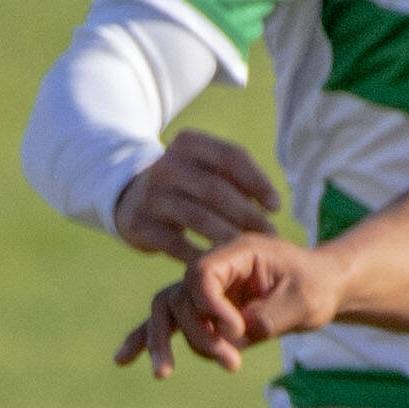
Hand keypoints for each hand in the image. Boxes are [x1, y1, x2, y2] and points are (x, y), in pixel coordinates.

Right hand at [113, 130, 279, 259]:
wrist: (133, 200)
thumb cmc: (188, 186)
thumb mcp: (207, 169)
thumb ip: (237, 178)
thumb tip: (271, 205)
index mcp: (188, 143)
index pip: (230, 156)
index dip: (257, 182)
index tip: (276, 207)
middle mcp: (165, 165)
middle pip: (215, 189)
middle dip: (247, 214)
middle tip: (269, 235)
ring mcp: (150, 195)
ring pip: (197, 217)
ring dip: (229, 236)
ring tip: (249, 251)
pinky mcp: (139, 225)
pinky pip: (175, 244)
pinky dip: (201, 255)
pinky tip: (220, 263)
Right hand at [116, 231, 335, 377]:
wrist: (322, 288)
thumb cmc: (316, 286)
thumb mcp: (303, 301)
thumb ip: (270, 316)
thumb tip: (236, 336)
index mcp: (237, 252)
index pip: (202, 273)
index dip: (210, 306)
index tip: (237, 332)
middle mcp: (215, 267)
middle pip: (180, 296)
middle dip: (197, 333)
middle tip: (231, 361)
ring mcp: (206, 289)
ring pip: (170, 312)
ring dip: (171, 343)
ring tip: (169, 373)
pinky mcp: (204, 310)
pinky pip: (170, 323)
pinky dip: (146, 339)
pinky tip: (124, 360)